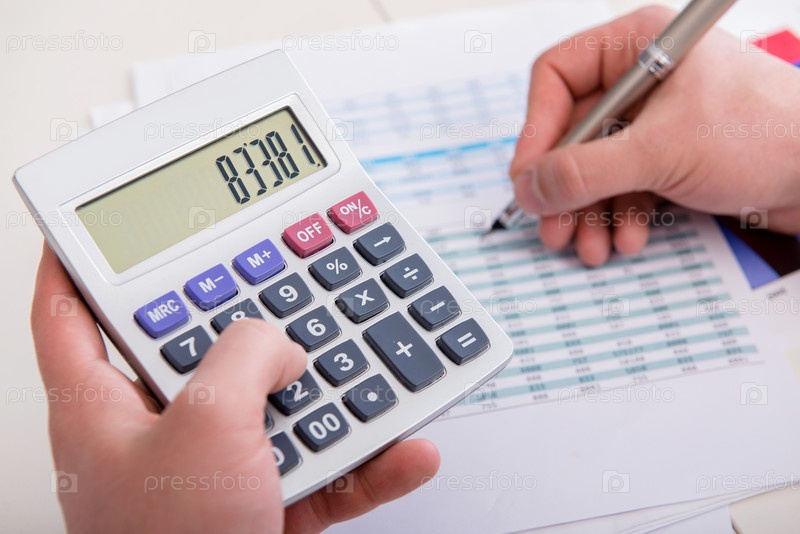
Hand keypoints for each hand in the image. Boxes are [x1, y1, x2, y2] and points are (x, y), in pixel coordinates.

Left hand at [32, 245, 438, 532]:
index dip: (76, 264)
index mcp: (104, 406)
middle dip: (252, 317)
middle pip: (201, 349)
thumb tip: (285, 344)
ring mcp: (214, 471)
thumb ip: (246, 358)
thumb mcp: (207, 425)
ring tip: (371, 365)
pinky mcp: (262, 505)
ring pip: (276, 408)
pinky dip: (367, 461)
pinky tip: (404, 448)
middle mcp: (156, 433)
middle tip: (286, 280)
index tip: (96, 231)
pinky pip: (321, 468)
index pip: (70, 314)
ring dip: (333, 393)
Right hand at [510, 6, 799, 265]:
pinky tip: (626, 237)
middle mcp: (641, 79)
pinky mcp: (670, 155)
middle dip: (564, 188)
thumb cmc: (769, 133)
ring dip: (589, 211)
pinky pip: (624, 184)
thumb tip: (530, 187)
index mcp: (637, 46)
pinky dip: (620, 214)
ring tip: (589, 245)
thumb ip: (585, 171)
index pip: (557, 79)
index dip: (536, 132)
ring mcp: (656, 119)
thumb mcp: (661, 151)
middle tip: (551, 226)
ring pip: (596, 166)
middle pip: (573, 132)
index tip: (527, 179)